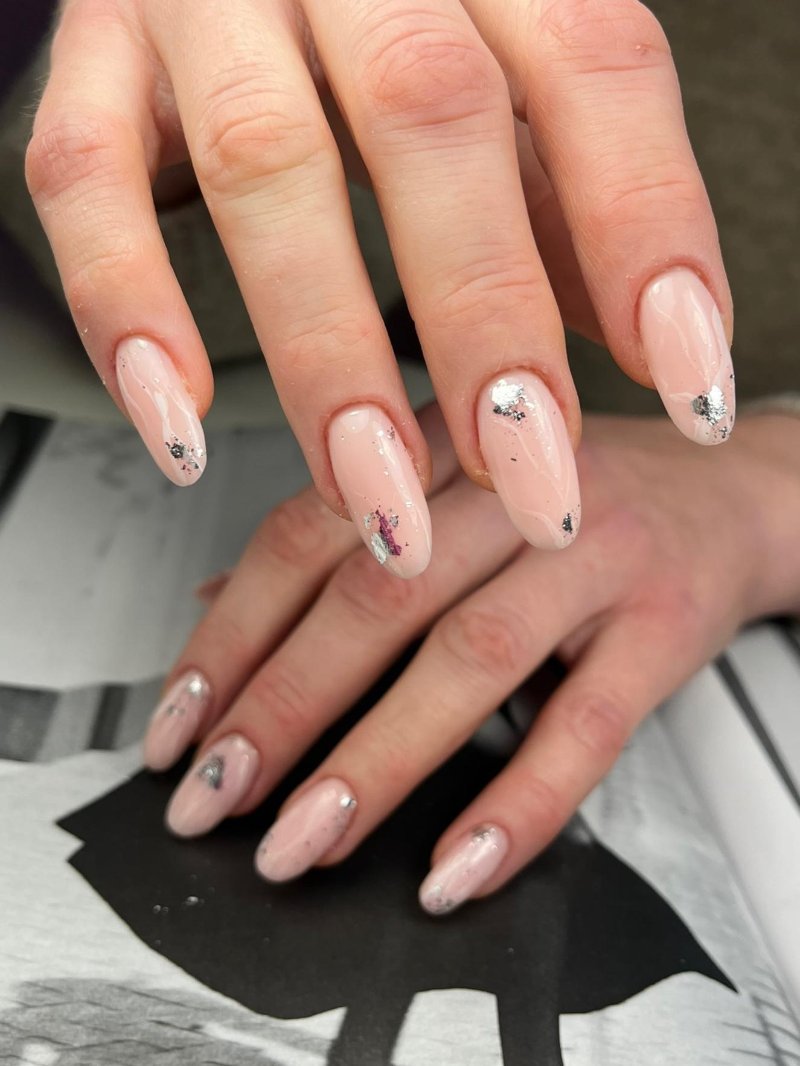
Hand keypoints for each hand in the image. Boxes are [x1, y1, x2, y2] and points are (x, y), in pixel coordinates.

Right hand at [28, 0, 734, 574]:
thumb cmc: (392, 19)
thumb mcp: (503, 81)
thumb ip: (566, 194)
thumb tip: (632, 340)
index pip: (594, 62)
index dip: (646, 227)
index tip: (686, 386)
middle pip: (429, 117)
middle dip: (488, 319)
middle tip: (534, 483)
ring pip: (263, 165)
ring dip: (327, 357)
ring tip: (379, 502)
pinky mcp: (93, 56)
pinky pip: (81, 179)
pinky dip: (128, 308)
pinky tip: (180, 430)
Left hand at [142, 407, 799, 913]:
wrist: (732, 491)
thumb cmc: (572, 498)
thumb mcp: (451, 492)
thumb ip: (340, 543)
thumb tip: (213, 608)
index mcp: (443, 444)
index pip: (310, 530)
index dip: (231, 631)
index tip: (175, 723)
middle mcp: (514, 485)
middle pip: (379, 593)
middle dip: (281, 705)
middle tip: (215, 795)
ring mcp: (596, 551)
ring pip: (472, 658)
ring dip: (374, 761)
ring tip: (302, 838)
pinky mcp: (664, 625)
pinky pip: (588, 727)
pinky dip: (515, 805)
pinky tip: (454, 866)